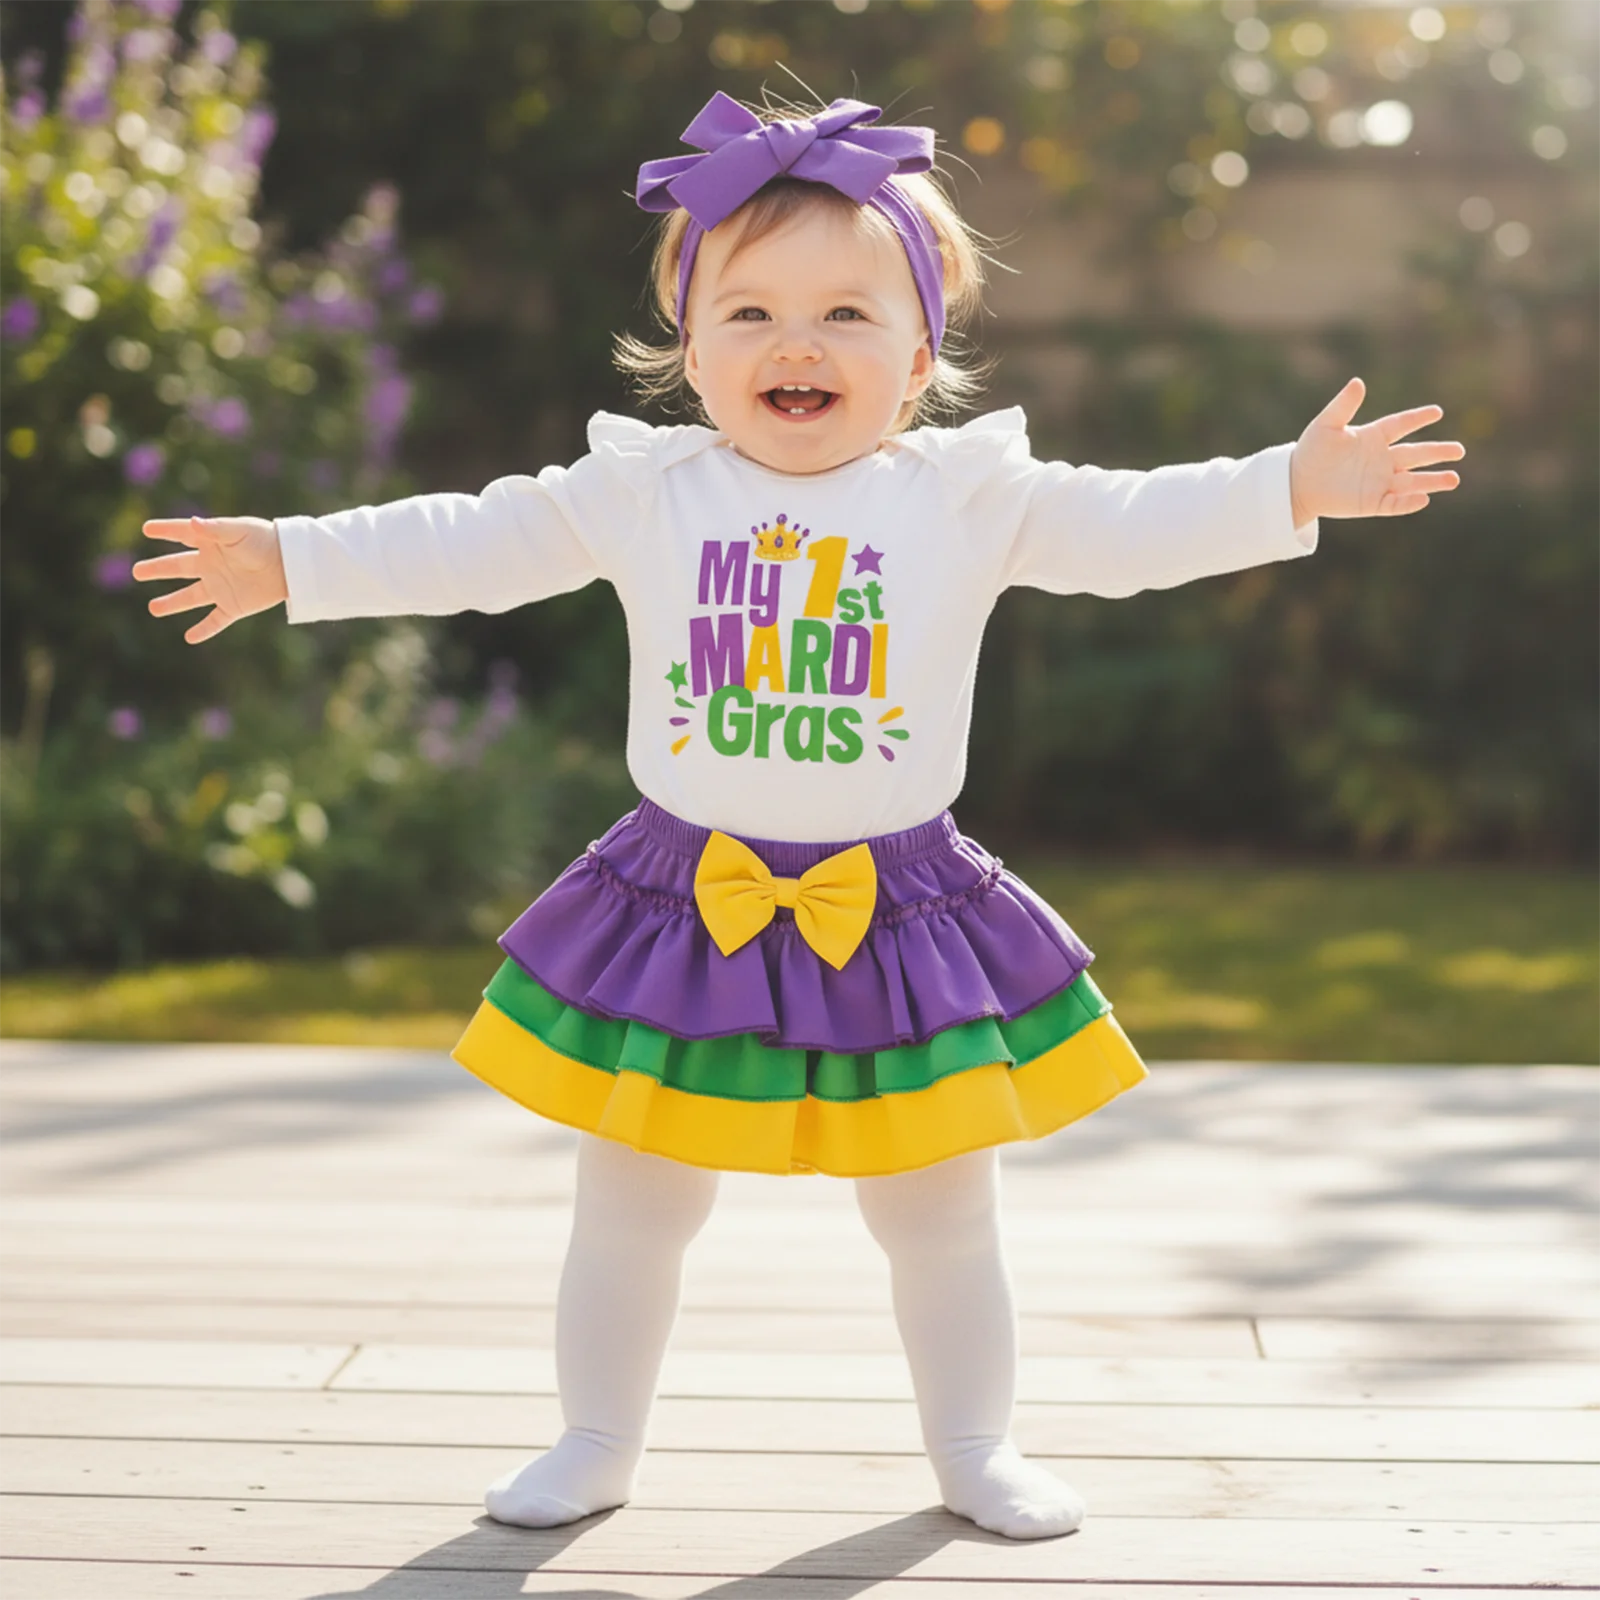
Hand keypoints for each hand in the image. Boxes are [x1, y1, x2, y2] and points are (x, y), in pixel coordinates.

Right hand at [133, 516, 288, 644]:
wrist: (291, 564)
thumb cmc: (266, 540)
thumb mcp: (239, 531)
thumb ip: (215, 529)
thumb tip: (192, 522)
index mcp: (211, 542)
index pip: (182, 535)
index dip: (165, 530)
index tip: (147, 529)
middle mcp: (211, 565)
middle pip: (178, 567)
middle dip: (157, 569)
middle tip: (137, 571)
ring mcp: (221, 587)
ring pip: (190, 597)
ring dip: (171, 603)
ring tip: (153, 608)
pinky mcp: (234, 606)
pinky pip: (215, 620)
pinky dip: (204, 630)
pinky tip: (189, 638)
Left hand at [1289, 377, 1463, 527]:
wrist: (1296, 482)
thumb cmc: (1311, 451)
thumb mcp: (1326, 425)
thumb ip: (1343, 405)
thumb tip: (1358, 382)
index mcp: (1373, 437)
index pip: (1401, 425)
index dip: (1418, 418)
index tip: (1437, 412)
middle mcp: (1381, 459)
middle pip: (1415, 454)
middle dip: (1437, 452)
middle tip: (1460, 451)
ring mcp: (1378, 482)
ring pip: (1411, 481)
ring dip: (1432, 481)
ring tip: (1454, 479)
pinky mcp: (1371, 502)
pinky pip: (1393, 504)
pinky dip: (1407, 503)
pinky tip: (1424, 499)